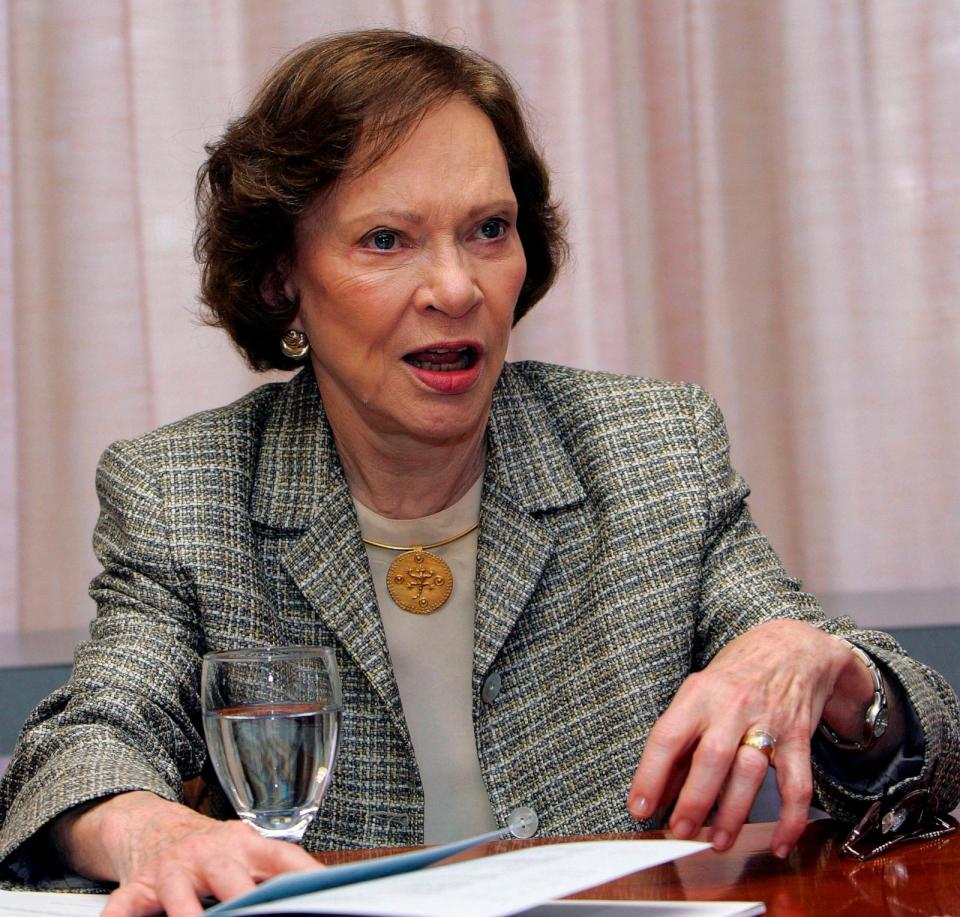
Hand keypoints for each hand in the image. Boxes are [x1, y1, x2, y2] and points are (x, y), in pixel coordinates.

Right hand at [51, 791, 318, 916]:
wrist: (153, 826)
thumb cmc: (211, 849)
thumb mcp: (245, 851)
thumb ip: (276, 871)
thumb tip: (323, 885)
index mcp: (243, 845)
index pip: (279, 857)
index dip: (301, 874)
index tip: (318, 890)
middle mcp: (207, 854)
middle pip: (228, 876)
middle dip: (242, 901)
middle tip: (258, 915)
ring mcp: (170, 870)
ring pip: (176, 893)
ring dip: (187, 914)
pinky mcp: (135, 888)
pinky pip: (122, 908)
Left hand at [627, 620, 875, 857]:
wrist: (792, 646)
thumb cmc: (735, 674)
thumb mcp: (698, 693)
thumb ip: (680, 741)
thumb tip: (658, 790)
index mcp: (699, 693)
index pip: (668, 736)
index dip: (650, 775)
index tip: (639, 808)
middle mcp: (732, 706)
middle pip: (711, 758)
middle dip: (693, 800)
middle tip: (679, 832)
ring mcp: (768, 722)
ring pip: (750, 773)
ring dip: (733, 813)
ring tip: (717, 841)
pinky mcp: (799, 738)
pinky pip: (798, 784)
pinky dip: (791, 819)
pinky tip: (780, 844)